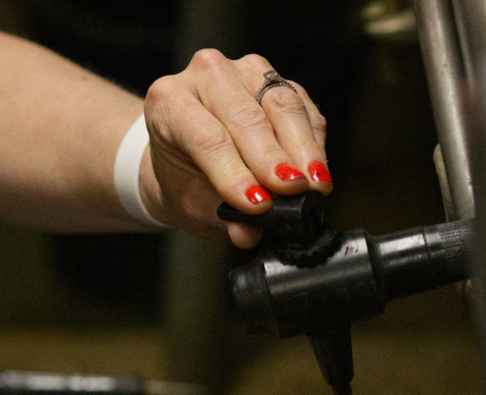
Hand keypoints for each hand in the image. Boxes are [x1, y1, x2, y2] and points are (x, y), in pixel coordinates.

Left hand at [140, 50, 331, 247]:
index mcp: (168, 101)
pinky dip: (314, 142)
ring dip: (302, 148)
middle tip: (294, 191)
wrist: (187, 158)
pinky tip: (318, 172)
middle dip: (273, 158)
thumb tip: (248, 231)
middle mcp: (205, 74)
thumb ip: (219, 217)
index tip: (259, 203)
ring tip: (314, 184)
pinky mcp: (278, 81)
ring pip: (281, 104)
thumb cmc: (186, 178)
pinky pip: (303, 108)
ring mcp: (244, 71)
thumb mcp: (193, 205)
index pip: (206, 137)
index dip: (234, 172)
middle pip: (246, 116)